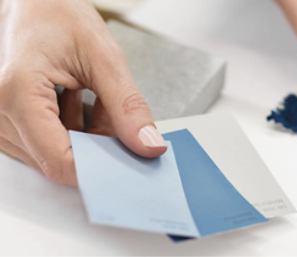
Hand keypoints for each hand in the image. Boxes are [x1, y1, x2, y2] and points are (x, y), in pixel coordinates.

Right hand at [0, 0, 166, 184]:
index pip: (59, 160)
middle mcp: (1, 112)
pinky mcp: (11, 122)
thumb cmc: (60, 16)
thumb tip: (148, 146)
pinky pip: (49, 144)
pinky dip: (74, 131)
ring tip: (89, 97)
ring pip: (56, 155)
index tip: (128, 164)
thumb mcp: (104, 58)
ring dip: (87, 136)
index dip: (99, 169)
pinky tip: (77, 101)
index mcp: (20, 93)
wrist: (36, 3)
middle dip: (98, 148)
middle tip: (114, 116)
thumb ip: (127, 107)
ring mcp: (2, 120)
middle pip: (59, 160)